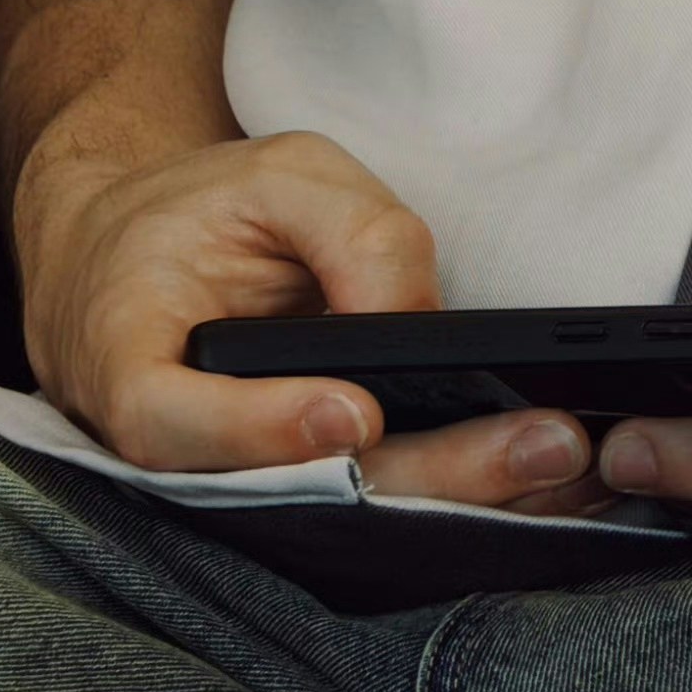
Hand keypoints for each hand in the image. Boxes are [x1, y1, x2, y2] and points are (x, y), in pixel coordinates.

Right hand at [12, 122, 597, 509]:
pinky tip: (545, 478)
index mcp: (130, 372)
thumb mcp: (269, 177)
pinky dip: (461, 494)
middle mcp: (184, 460)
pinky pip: (378, 500)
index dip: (265, 429)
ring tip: (561, 459)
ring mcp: (247, 489)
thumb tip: (413, 317)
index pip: (179, 426)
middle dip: (427, 478)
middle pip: (299, 494)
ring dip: (462, 498)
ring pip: (351, 514)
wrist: (139, 260)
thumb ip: (345, 230)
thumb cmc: (200, 213)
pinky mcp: (308, 490)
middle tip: (538, 446)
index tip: (352, 413)